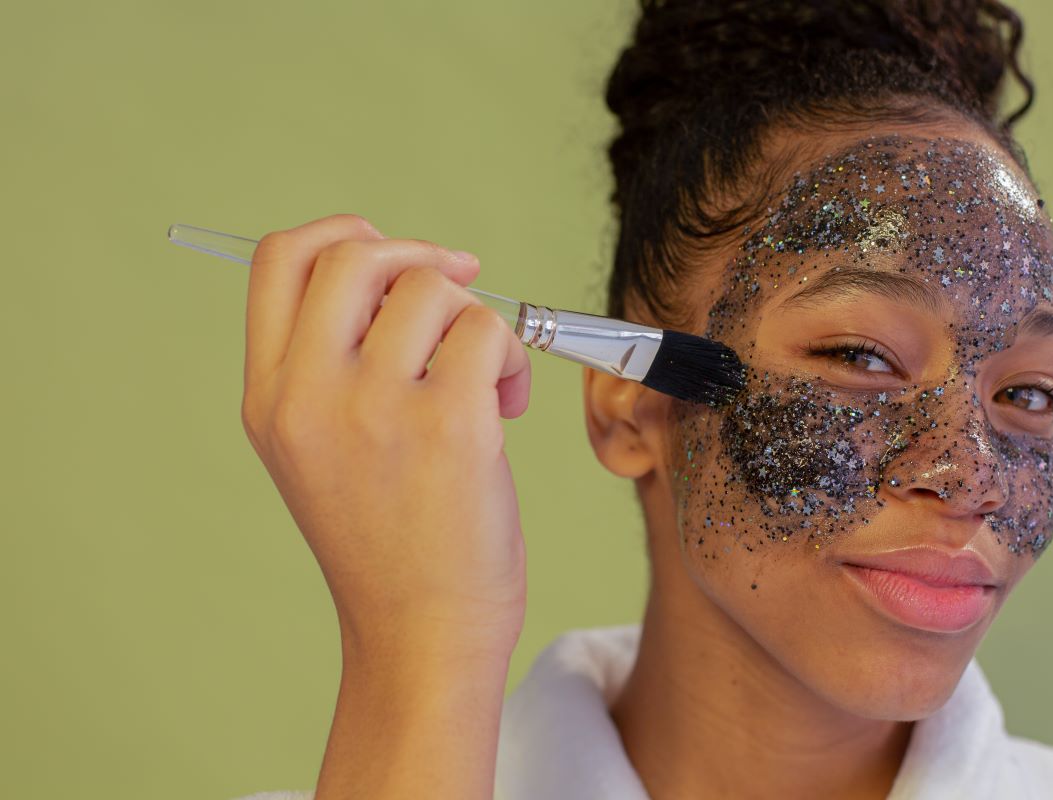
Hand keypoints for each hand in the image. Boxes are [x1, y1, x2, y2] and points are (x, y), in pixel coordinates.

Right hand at [239, 214, 530, 660]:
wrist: (421, 634)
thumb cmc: (390, 541)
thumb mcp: (322, 451)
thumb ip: (336, 363)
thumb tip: (409, 273)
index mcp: (269, 399)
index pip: (278, 261)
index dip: (341, 234)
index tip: (394, 254)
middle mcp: (308, 397)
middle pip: (354, 254)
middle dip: (418, 259)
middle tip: (459, 295)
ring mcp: (374, 409)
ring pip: (432, 287)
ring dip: (476, 319)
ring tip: (488, 378)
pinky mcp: (448, 424)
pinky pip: (487, 329)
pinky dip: (510, 353)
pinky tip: (509, 402)